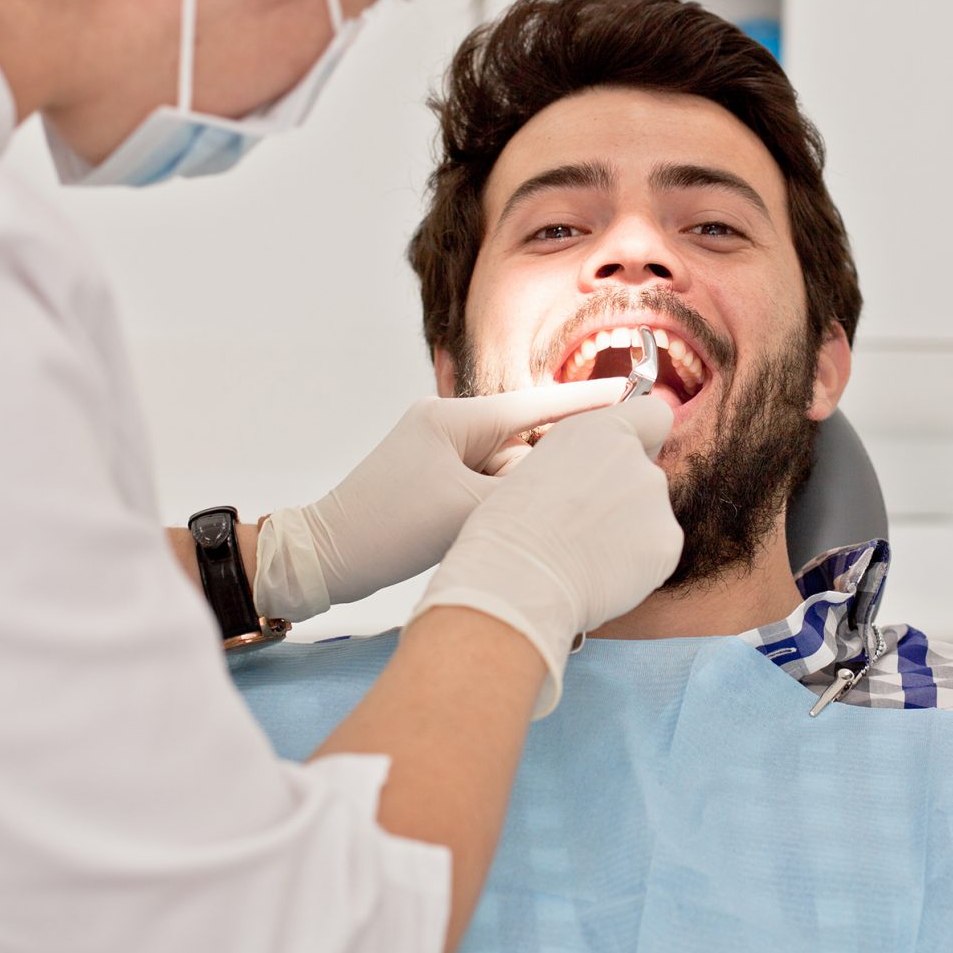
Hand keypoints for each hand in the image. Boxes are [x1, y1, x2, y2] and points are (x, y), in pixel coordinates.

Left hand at [254, 381, 635, 617]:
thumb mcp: (467, 511)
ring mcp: (439, 454)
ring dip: (529, 489)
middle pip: (525, 438)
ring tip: (563, 505)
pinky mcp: (434, 482)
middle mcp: (447, 427)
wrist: (324, 559)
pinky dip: (504, 502)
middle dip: (560, 457)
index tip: (629, 393)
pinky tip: (524, 522)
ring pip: (507, 467)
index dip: (585, 403)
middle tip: (613, 465)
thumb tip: (567, 483)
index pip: (534, 406)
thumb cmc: (387, 531)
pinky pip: (485, 485)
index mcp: (453, 419)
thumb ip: (523, 493)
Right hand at [410, 398, 680, 714]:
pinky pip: (657, 551)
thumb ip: (580, 463)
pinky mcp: (667, 542)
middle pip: (644, 474)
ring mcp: (656, 500)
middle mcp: (635, 458)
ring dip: (627, 532)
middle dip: (622, 497)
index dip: (645, 436)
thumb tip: (598, 480)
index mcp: (599, 431)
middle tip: (580, 527)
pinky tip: (599, 575)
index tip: (628, 456)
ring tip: (580, 555)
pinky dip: (636, 565)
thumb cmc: (507, 530)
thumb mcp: (534, 470)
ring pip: (649, 516)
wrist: (516, 578)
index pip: (654, 414)